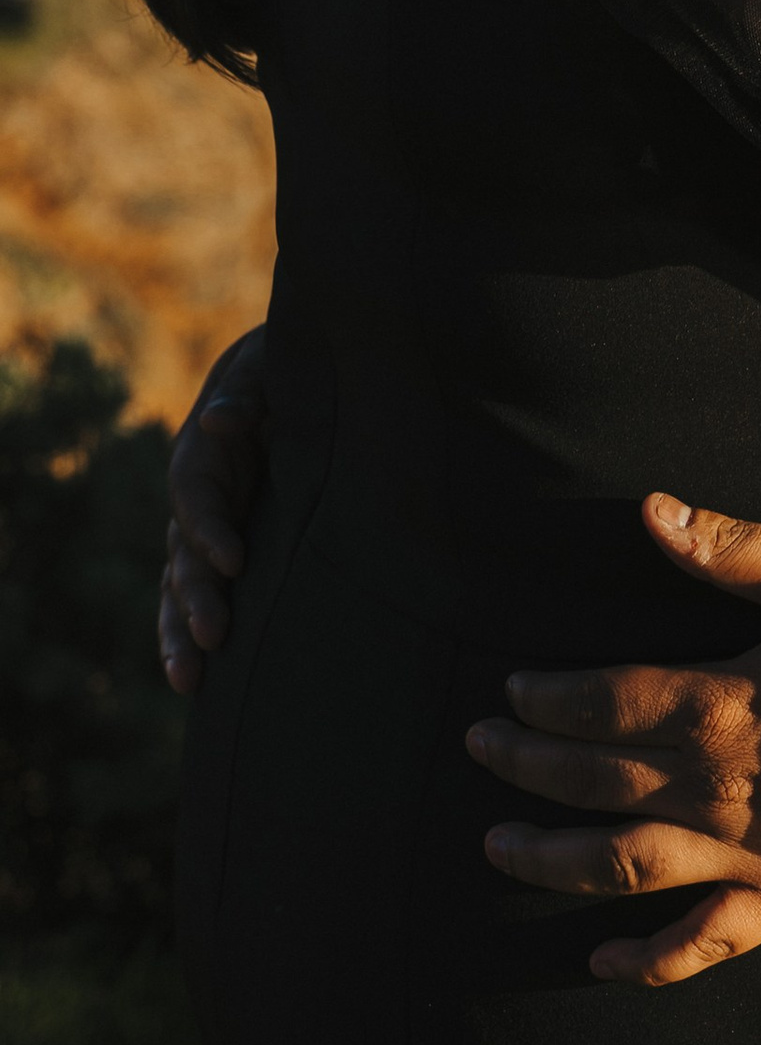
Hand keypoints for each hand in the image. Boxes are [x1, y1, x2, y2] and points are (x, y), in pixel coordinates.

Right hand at [160, 326, 269, 693]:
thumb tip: (219, 418)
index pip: (194, 497)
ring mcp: (208, 530)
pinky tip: (200, 681)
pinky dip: (195, 634)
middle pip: (183, 554)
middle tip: (214, 636)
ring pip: (182, 588)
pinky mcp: (229, 551)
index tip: (235, 561)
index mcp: (203, 453)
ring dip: (181, 633)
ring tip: (188, 681)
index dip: (209, 530)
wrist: (294, 378)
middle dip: (195, 598)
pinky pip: (203, 597)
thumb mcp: (267, 362)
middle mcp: (198, 499)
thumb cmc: (282, 367)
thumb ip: (247, 388)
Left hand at [469, 496, 760, 985]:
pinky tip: (600, 962)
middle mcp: (717, 787)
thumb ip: (732, 547)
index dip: (548, 698)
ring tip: (496, 846)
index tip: (508, 691)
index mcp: (721, 703)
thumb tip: (651, 510)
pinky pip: (705, 943)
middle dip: (527, 765)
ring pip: (624, 866)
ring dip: (552, 860)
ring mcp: (748, 853)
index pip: (606, 702)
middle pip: (596, 779)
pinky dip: (650, 961)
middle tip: (476, 749)